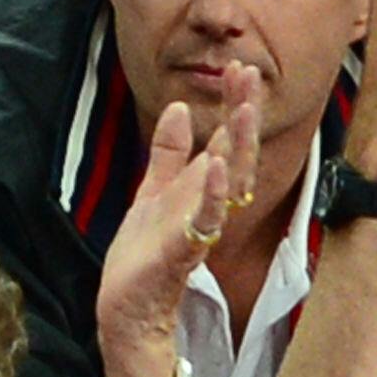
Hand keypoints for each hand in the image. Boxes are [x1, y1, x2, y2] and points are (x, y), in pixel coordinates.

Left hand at [97, 69, 258, 376]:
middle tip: (249, 72)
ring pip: (229, 183)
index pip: (227, 140)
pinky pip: (205, 220)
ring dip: (238, 145)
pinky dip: (211, 193)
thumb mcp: (153, 192)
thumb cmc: (144, 255)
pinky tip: (214, 164)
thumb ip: (169, 154)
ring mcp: (199, 229)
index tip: (239, 67)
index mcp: (201, 191)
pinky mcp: (183, 252)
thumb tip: (181, 109)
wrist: (127, 308)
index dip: (235, 105)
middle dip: (244, 113)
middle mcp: (208, 207)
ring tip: (245, 108)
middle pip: (236, 154)